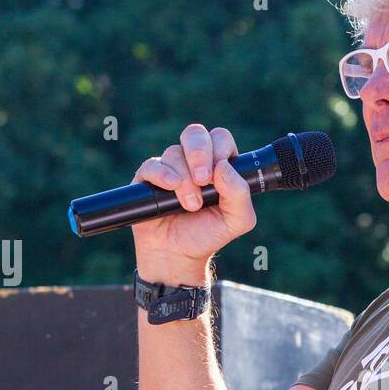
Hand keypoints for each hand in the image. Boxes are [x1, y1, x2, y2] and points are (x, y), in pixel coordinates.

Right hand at [131, 123, 256, 282]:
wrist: (178, 256)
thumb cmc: (208, 235)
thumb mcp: (237, 220)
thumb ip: (241, 194)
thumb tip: (223, 166)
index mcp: (218, 165)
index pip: (220, 138)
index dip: (220, 150)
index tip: (218, 176)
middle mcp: (194, 162)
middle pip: (195, 133)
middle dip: (200, 153)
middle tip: (204, 180)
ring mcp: (170, 168)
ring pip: (174, 153)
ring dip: (185, 180)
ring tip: (190, 205)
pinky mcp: (148, 178)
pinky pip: (152, 165)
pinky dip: (163, 174)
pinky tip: (171, 187)